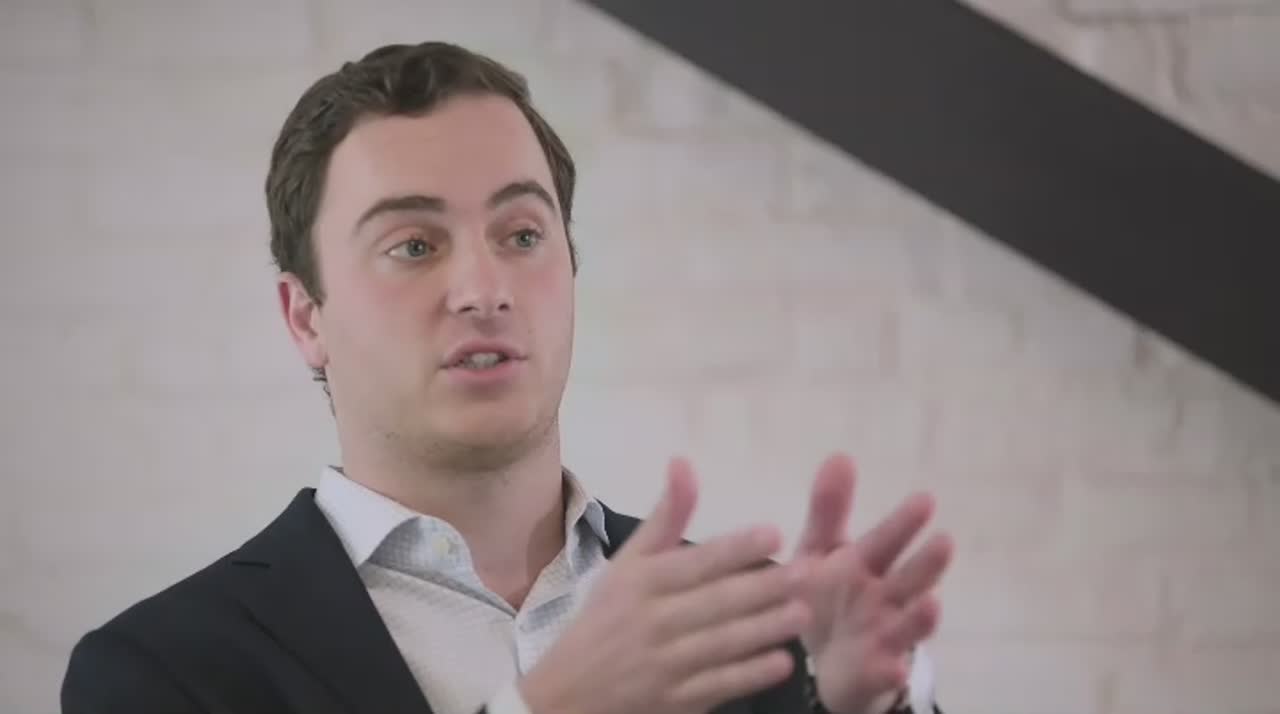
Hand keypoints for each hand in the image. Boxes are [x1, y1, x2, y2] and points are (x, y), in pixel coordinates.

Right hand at [520, 458, 812, 713]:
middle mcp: (653, 620)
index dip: (735, 548)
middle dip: (764, 587)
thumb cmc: (604, 620)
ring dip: (765, 628)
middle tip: (808, 572)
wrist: (568, 695)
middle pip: (716, 602)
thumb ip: (665, 518)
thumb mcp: (626, 565)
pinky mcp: (675, 701)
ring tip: (803, 612)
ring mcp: (664, 665)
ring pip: (722, 643)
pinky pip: (718, 685)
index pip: (695, 562)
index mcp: (642, 582)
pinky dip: (750, 674)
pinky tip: (781, 662)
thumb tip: (683, 463)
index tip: (774, 533)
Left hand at [791, 454, 953, 713]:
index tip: (925, 499)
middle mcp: (882, 596)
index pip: (886, 540)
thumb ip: (829, 509)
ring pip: (906, 624)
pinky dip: (891, 671)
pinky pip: (885, 672)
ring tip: (932, 604)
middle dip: (925, 563)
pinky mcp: (874, 670)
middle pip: (907, 578)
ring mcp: (883, 634)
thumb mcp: (819, 550)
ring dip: (920, 617)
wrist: (817, 657)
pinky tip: (896, 668)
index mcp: (865, 564)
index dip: (903, 523)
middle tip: (945, 543)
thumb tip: (840, 455)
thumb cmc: (825, 592)